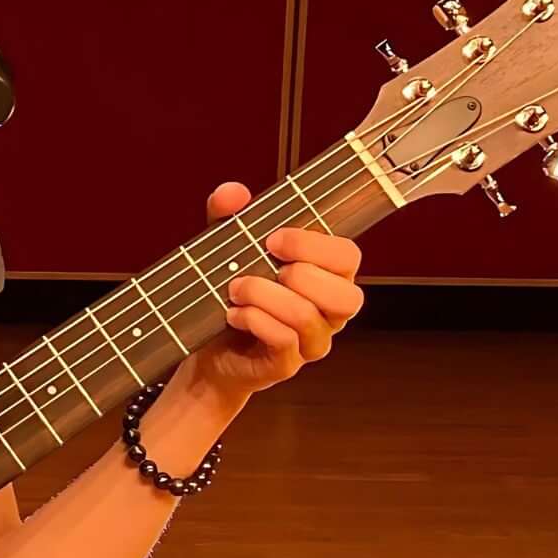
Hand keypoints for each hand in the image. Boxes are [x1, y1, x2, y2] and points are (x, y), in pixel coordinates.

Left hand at [179, 182, 366, 405]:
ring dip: (265, 295)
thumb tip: (233, 193)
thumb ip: (230, 217)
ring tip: (237, 289)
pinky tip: (234, 314)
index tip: (272, 239)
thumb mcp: (226, 247)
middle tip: (261, 266)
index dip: (314, 245)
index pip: (349, 257)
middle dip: (299, 274)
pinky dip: (255, 320)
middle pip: (347, 295)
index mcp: (326, 276)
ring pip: (308, 317)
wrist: (208, 348)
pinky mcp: (287, 364)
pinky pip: (284, 340)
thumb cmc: (232, 292)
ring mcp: (311, 342)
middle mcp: (328, 312)